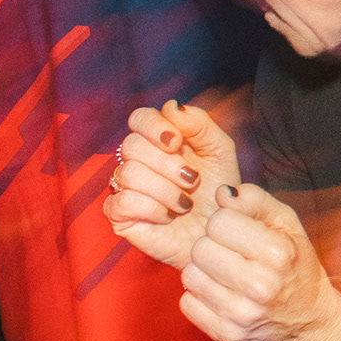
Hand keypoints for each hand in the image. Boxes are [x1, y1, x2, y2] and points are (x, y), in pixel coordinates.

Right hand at [104, 100, 242, 268]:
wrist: (221, 233)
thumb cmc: (219, 191)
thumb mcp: (220, 151)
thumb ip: (199, 123)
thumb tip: (172, 106)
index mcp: (159, 140)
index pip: (140, 118)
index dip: (155, 127)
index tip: (177, 142)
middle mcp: (137, 160)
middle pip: (132, 145)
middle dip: (168, 164)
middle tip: (193, 181)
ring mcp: (124, 187)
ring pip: (128, 174)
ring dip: (166, 190)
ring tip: (186, 203)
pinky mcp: (119, 215)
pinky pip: (122, 202)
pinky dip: (153, 209)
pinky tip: (169, 216)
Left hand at [178, 184, 340, 340]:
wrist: (310, 322)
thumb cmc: (296, 266)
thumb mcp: (288, 226)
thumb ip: (256, 201)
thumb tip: (222, 192)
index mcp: (279, 253)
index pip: (219, 222)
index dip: (226, 223)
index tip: (240, 234)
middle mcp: (262, 285)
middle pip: (200, 249)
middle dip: (211, 248)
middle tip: (231, 255)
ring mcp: (243, 314)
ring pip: (190, 276)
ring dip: (204, 273)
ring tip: (226, 276)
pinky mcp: (227, 335)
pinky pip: (188, 304)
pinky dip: (200, 298)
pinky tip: (221, 296)